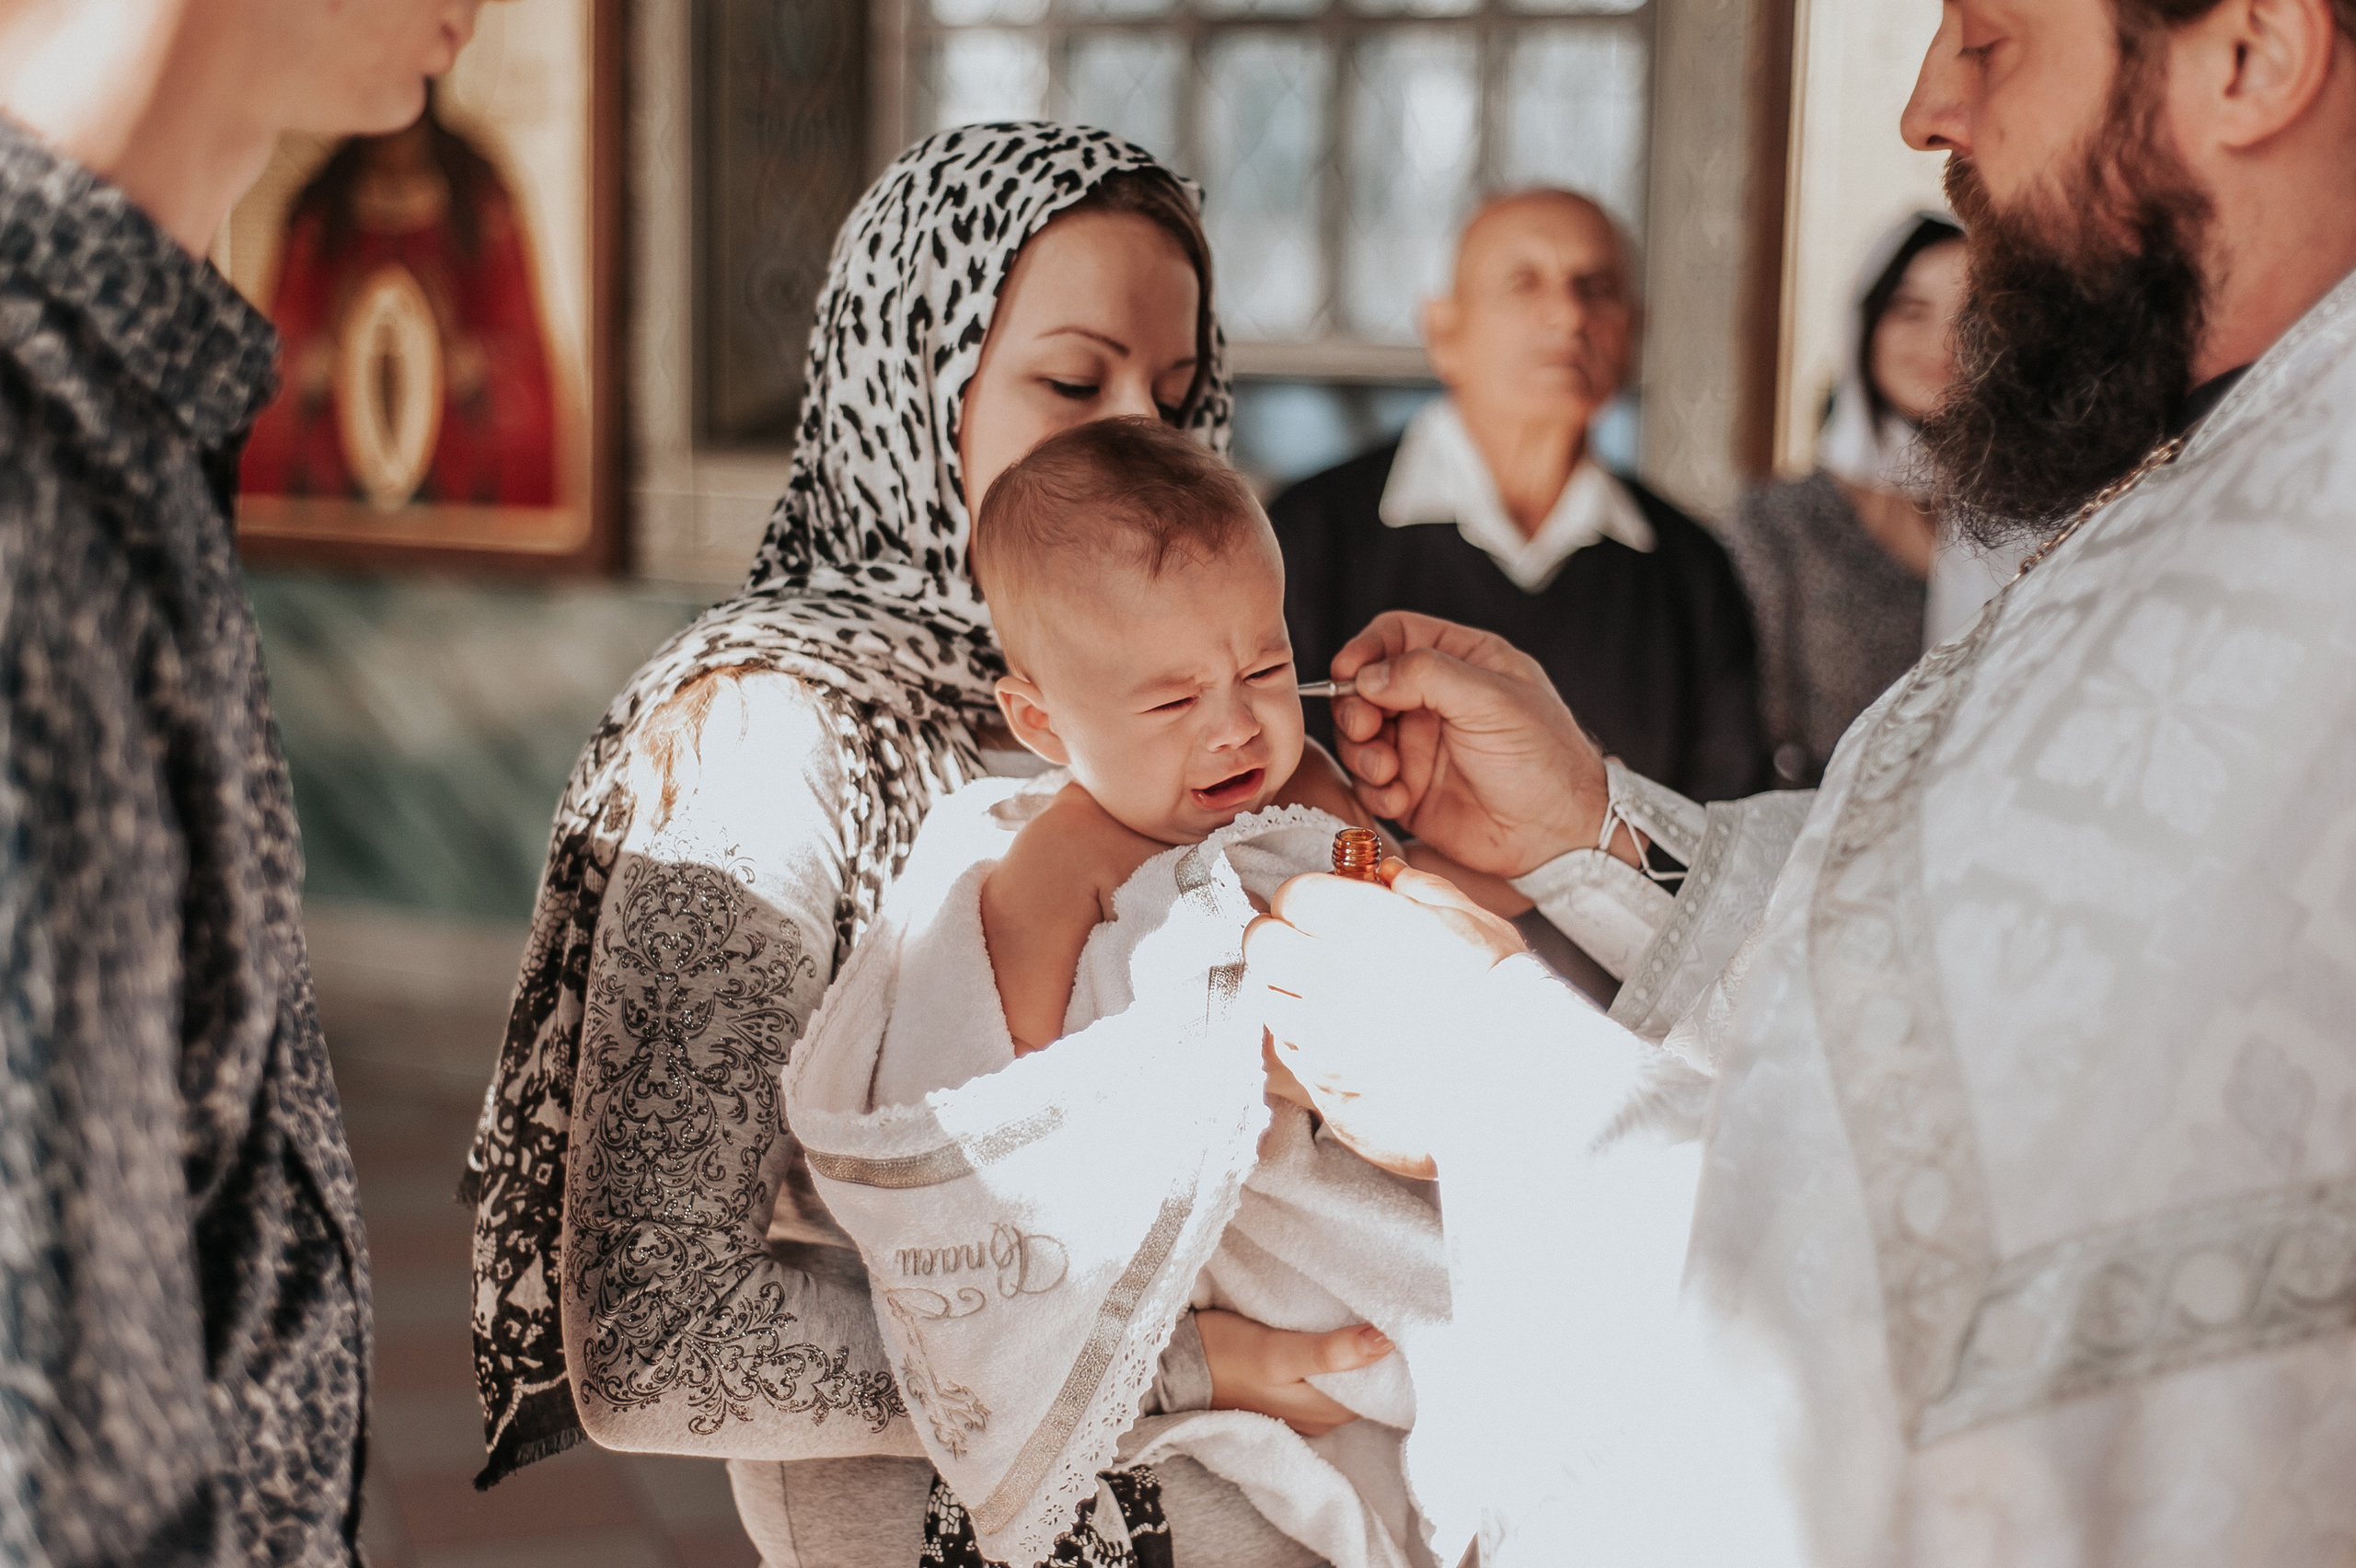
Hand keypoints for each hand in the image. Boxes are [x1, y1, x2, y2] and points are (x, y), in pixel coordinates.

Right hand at [1196, 1308, 1393, 1437]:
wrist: (1172, 1366)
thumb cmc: (1224, 1356)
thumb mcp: (1278, 1351)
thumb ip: (1331, 1351)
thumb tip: (1387, 1341)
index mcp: (1324, 1413)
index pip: (1380, 1387)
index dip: (1392, 1356)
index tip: (1401, 1320)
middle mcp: (1318, 1418)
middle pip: (1365, 1385)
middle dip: (1375, 1353)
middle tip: (1386, 1309)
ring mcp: (1300, 1408)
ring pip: (1345, 1381)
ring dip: (1353, 1354)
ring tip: (1363, 1314)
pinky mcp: (1283, 1393)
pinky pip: (1323, 1377)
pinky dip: (1332, 1357)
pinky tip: (1331, 1332)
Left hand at [1245, 861, 1525, 1175]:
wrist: (1520, 1092)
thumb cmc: (1505, 1003)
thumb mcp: (1473, 923)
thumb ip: (1421, 891)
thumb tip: (1390, 875)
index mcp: (1360, 928)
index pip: (1291, 895)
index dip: (1308, 900)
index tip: (1326, 910)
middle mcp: (1326, 982)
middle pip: (1260, 945)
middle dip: (1281, 938)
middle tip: (1313, 947)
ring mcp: (1320, 1043)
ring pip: (1269, 1002)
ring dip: (1291, 993)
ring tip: (1334, 999)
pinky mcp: (1325, 1091)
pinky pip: (1292, 1058)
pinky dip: (1307, 1045)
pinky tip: (1346, 1044)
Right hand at [1328, 612, 1614, 877]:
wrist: (1557, 835)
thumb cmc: (1545, 760)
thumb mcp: (1491, 700)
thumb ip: (1427, 676)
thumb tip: (1366, 675)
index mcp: (1462, 662)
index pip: (1396, 635)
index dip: (1366, 649)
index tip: (1348, 671)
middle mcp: (1436, 701)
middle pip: (1365, 686)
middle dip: (1355, 707)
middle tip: (1366, 728)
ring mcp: (1420, 746)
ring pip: (1359, 736)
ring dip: (1361, 753)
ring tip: (1388, 771)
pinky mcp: (1410, 790)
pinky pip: (1369, 782)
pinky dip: (1375, 790)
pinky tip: (1401, 799)